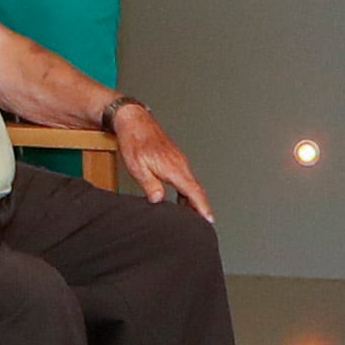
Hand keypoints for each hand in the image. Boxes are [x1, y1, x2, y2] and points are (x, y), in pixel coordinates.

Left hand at [107, 99, 210, 217]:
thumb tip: (159, 200)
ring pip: (191, 184)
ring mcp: (179, 161)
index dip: (202, 207)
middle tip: (202, 224)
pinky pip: (185, 178)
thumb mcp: (137, 167)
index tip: (209, 219)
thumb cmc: (134, 141)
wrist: (135, 121)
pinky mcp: (175, 159)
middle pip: (196, 190)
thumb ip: (150, 185)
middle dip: (201, 207)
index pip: (194, 191)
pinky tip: (180, 199)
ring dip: (193, 200)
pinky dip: (186, 191)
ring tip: (190, 217)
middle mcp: (180, 164)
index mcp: (174, 168)